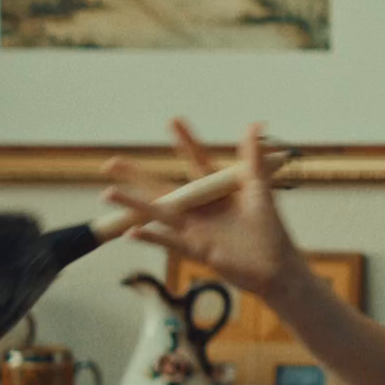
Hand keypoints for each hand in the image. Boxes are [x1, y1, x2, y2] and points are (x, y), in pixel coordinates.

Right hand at [101, 119, 309, 304]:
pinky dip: (151, 237)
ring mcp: (195, 229)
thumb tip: (256, 124)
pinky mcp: (197, 249)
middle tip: (111, 162)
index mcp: (214, 190)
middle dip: (137, 174)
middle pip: (162, 187)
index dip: (185, 141)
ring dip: (133, 204)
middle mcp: (199, 208)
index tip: (173, 120)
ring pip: (159, 212)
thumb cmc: (269, 228)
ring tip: (107, 193)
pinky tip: (131, 233)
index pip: (196, 160)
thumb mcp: (260, 189)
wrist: (276, 265)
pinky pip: (170, 242)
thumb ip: (254, 158)